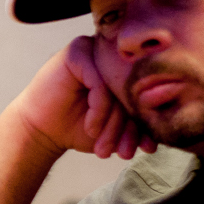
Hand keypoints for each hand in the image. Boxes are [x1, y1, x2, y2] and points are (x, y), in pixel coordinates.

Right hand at [7, 38, 155, 161]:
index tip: (147, 149)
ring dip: (114, 123)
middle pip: (134, 90)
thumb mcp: (115, 128)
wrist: (40, 130)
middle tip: (125, 152)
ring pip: (118, 88)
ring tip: (106, 148)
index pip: (147, 93)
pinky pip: (100, 84)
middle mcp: (112, 55)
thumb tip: (162, 138)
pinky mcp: (76, 53)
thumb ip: (137, 125)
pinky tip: (91, 128)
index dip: (147, 124)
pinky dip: (99, 111)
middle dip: (130, 128)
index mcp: (126, 69)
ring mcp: (94, 50)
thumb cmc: (77, 127)